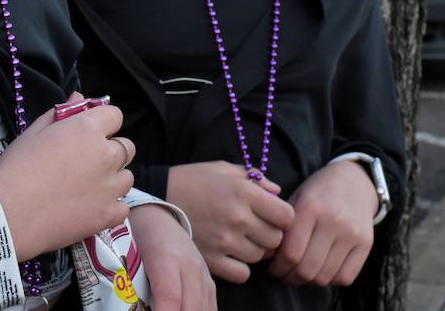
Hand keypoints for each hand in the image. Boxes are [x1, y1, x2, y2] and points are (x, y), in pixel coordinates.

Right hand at [0, 92, 134, 259]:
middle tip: (86, 164)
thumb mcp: (33, 133)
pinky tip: (92, 209)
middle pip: (126, 147)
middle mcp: (106, 155)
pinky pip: (123, 206)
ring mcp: (110, 186)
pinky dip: (112, 207)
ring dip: (113, 180)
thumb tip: (79, 96)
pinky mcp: (109, 214)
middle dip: (111, 151)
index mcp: (88, 130)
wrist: (8, 215)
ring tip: (88, 189)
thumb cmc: (16, 169)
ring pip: (127, 177)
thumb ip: (61, 112)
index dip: (104, 123)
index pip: (115, 115)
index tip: (91, 134)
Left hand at [129, 204, 217, 310]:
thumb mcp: (128, 259)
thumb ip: (130, 286)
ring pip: (203, 309)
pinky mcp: (209, 281)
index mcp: (165, 258)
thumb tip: (126, 305)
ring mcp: (203, 274)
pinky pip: (210, 307)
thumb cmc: (138, 238)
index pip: (169, 295)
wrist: (157, 217)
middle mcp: (190, 266)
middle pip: (191, 307)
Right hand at [165, 161, 295, 283]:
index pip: (286, 216)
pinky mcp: (212, 259)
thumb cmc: (194, 181)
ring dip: (255, 250)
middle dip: (270, 234)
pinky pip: (242, 274)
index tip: (273, 216)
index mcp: (244, 192)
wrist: (158, 198)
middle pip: (276, 239)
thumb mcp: (224, 169)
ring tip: (240, 239)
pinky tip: (231, 254)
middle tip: (256, 228)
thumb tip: (278, 193)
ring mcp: (225, 241)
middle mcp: (237, 217)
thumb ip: (255, 178)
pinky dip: (240, 267)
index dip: (283, 217)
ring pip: (260, 257)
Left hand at [269, 160, 377, 286]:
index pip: (290, 253)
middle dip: (290, 278)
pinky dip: (330, 280)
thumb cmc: (318, 192)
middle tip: (284, 275)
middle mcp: (334, 221)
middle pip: (307, 269)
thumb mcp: (296, 199)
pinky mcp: (366, 244)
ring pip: (324, 277)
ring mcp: (352, 234)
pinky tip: (322, 270)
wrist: (354, 180)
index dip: (277, 267)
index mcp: (311, 207)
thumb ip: (282, 228)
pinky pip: (345, 278)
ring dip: (308, 282)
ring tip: (301, 273)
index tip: (273, 268)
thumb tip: (269, 258)